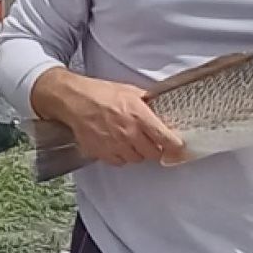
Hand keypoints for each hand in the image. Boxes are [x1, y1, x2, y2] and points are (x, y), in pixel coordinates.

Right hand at [32, 69, 186, 166]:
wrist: (74, 100)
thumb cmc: (99, 93)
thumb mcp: (129, 90)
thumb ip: (147, 102)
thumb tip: (160, 106)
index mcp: (139, 116)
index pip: (166, 139)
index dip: (175, 146)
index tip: (179, 148)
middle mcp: (129, 133)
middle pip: (153, 153)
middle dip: (155, 148)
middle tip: (151, 141)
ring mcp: (115, 145)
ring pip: (136, 159)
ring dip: (137, 153)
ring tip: (130, 140)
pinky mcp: (102, 152)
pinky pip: (119, 162)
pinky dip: (121, 156)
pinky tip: (117, 144)